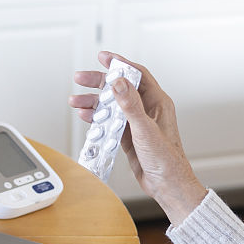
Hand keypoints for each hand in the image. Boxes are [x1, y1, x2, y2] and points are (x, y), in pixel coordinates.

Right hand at [70, 51, 205, 223]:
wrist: (167, 185)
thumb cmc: (166, 159)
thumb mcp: (145, 129)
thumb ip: (130, 105)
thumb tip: (119, 82)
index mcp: (157, 102)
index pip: (137, 74)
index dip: (120, 64)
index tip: (103, 58)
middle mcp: (147, 110)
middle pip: (120, 88)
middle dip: (99, 82)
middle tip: (81, 78)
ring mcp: (137, 123)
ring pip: (112, 106)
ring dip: (94, 102)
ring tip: (76, 100)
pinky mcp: (129, 137)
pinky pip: (110, 122)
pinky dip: (97, 118)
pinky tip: (86, 117)